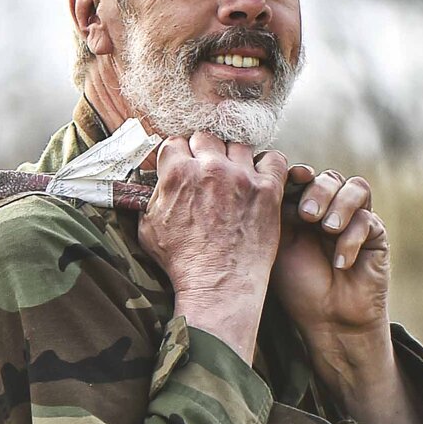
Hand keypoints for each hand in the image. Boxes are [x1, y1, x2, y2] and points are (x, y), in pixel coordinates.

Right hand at [137, 131, 287, 361]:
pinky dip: (268, 165)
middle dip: (203, 153)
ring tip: (234, 177)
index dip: (178, 156)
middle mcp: (209, 168)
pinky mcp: (267, 189)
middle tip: (207, 173)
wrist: (218, 286)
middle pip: (205, 138)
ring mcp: (241, 176)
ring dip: (233, 158)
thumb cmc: (181, 263)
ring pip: (238, 146)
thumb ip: (152, 197)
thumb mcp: (148, 228)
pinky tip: (260, 178)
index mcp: (177, 174)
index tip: (183, 167)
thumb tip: (154, 183)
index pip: (174, 142)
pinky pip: (274, 159)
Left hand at [273, 165, 422, 423]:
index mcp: (303, 206)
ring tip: (325, 229)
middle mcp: (330, 208)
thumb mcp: (277, 245)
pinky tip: (340, 262)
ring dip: (339, 204)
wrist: (328, 321)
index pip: (304, 176)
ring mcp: (355, 219)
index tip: (291, 181)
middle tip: (306, 216)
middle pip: (329, 176)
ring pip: (355, 187)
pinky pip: (369, 219)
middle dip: (318, 191)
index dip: (297, 174)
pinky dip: (353, 237)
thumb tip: (269, 178)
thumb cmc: (297, 287)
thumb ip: (276, 212)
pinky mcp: (376, 234)